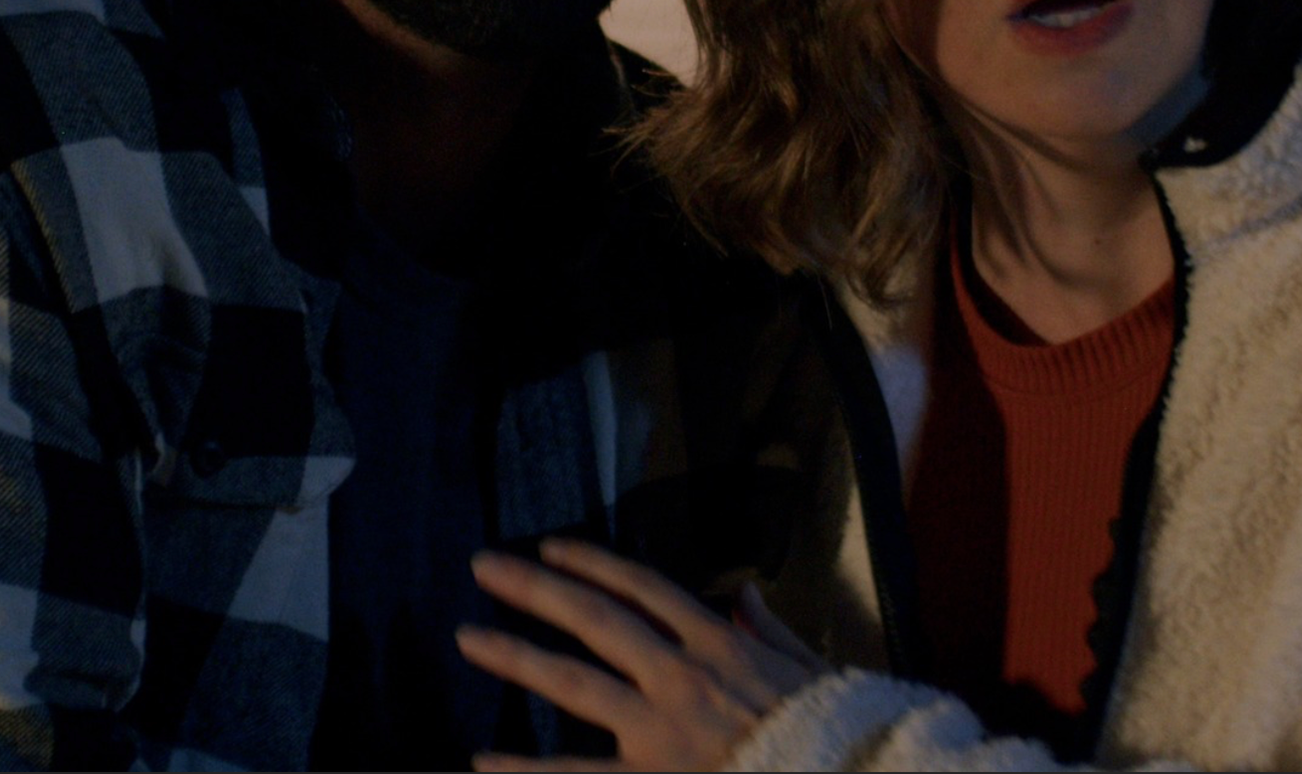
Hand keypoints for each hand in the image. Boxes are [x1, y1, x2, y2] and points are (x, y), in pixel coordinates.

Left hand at [457, 538, 827, 771]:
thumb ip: (768, 634)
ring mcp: (662, 730)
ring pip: (575, 682)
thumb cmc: (832, 732)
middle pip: (595, 618)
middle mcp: (682, 675)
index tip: (551, 549)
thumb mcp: (808, 670)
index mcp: (720, 644)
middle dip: (535, 589)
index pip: (643, 588)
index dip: (592, 564)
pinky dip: (526, 771)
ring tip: (469, 639)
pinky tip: (481, 762)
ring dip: (517, 657)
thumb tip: (745, 596)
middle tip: (484, 567)